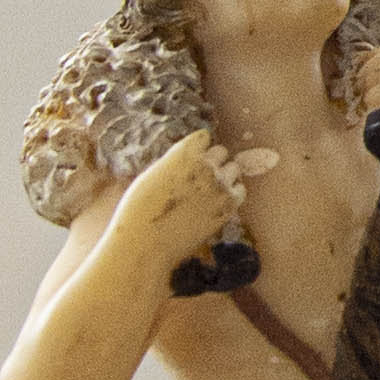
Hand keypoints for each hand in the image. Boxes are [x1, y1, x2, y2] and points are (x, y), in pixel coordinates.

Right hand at [133, 128, 273, 236]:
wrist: (146, 243)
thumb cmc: (140, 210)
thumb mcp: (152, 175)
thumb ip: (176, 162)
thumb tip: (190, 157)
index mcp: (183, 154)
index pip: (204, 137)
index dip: (198, 147)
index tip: (192, 157)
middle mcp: (205, 166)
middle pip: (221, 151)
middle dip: (212, 161)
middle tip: (199, 176)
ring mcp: (220, 187)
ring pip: (234, 169)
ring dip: (224, 176)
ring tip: (207, 190)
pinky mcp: (228, 207)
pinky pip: (240, 190)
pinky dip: (232, 193)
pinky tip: (216, 201)